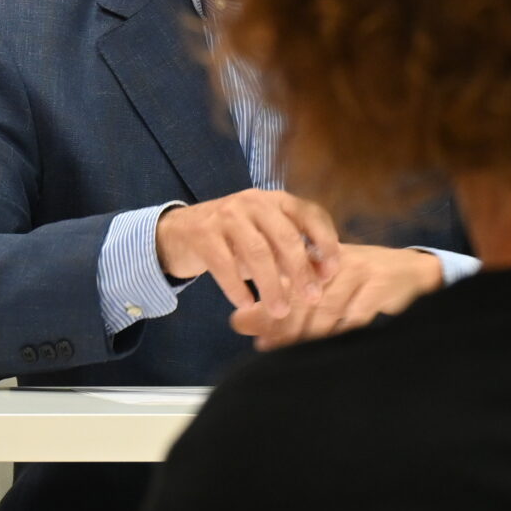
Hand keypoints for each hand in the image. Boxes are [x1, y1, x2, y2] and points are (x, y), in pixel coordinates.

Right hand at [155, 189, 341, 319]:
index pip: (310, 214)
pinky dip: (236, 287)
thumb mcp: (266, 239)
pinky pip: (224, 264)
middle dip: (301, 270)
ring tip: (280, 310)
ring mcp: (227, 215)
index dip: (325, 241)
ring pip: (257, 252)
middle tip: (312, 297)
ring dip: (271, 284)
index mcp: (276, 200)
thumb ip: (291, 251)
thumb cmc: (234, 238)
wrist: (179, 231)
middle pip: (285, 236)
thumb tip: (322, 276)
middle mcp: (254, 202)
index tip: (332, 270)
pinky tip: (245, 304)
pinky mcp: (203, 233)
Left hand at [230, 244, 443, 349]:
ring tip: (290, 352)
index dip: (265, 303)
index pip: (286, 280)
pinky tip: (331, 349)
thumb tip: (243, 320)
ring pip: (328, 309)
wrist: (413, 270)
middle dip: (281, 323)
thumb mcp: (326, 279)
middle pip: (303, 296)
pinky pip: (356, 316)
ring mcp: (360, 272)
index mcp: (320, 257)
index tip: (241, 323)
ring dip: (308, 334)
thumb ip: (290, 295)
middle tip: (262, 345)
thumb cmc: (363, 279)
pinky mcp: (380, 286)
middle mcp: (337, 262)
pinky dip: (342, 334)